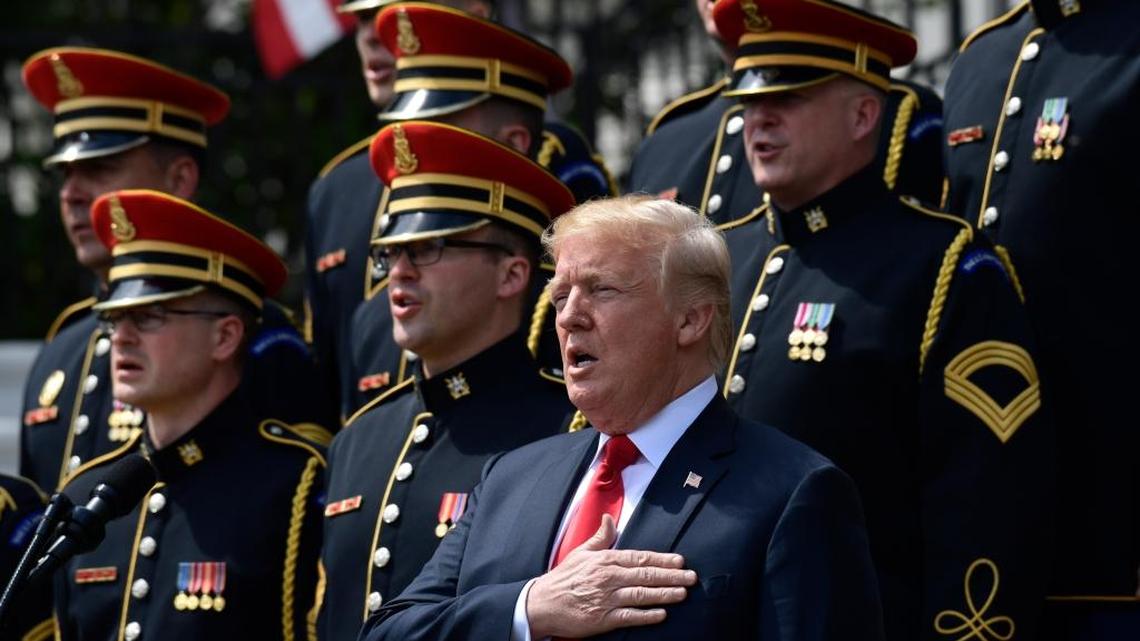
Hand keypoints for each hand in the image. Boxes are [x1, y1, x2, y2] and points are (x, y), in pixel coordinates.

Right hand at [526, 514, 696, 637]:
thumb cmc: (563, 578)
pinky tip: (661, 614)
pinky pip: (630, 616)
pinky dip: (647, 615)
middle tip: (691, 577)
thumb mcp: (581, 552)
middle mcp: (608, 578)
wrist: (542, 604)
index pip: (640, 558)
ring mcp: (606, 599)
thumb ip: (600, 537)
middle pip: (646, 576)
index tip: (680, 561)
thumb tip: (610, 519)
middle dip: (672, 576)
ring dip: (665, 594)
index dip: (662, 560)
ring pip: (641, 595)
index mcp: (605, 560)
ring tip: (683, 593)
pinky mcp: (602, 619)